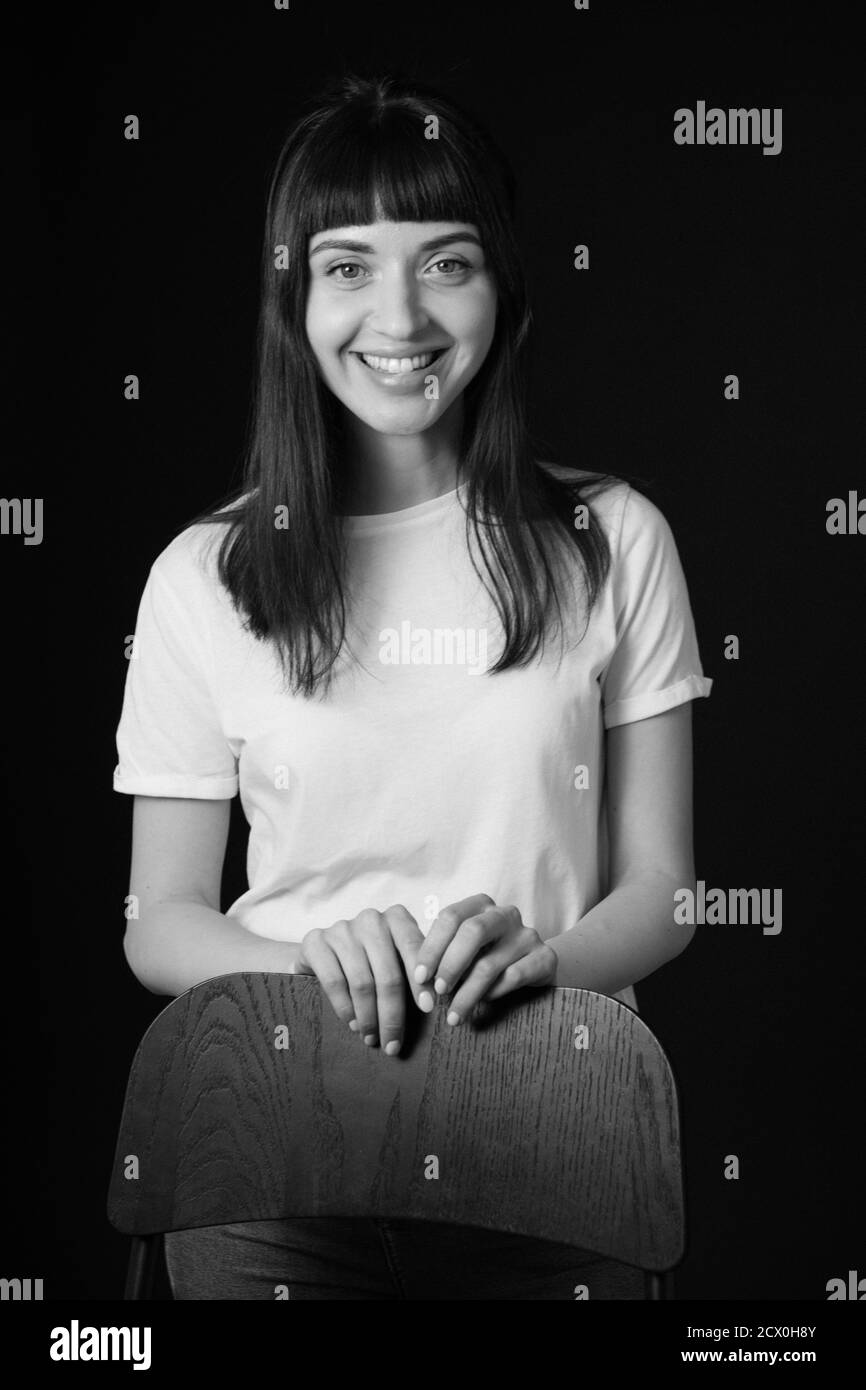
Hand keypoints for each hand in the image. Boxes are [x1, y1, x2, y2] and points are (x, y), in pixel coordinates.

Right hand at [296, 906, 430, 1056]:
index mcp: (397, 918)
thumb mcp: (396, 959)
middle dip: (392, 1014)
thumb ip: (416, 972)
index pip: (414, 949)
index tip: (428, 1008)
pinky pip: (334, 982)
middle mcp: (371, 919)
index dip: (421, 981)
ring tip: (372, 1038)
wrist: (322, 951)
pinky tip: (353, 1024)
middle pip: (388, 974)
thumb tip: (436, 1008)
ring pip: (362, 982)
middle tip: (393, 1043)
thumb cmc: (370, 960)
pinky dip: (345, 1008)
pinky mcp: (315, 942)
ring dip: (369, 1017)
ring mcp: (342, 929)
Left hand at [412, 893, 556, 1024]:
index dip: (431, 948)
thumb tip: (418, 981)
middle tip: (438, 992)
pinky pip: (514, 977)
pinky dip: (493, 994)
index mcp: (480, 904)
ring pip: (490, 963)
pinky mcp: (545, 957)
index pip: (450, 917)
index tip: (419, 977)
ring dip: (467, 993)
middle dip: (450, 965)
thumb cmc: (486, 957)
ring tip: (454, 1015)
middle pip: (472, 932)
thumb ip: (439, 957)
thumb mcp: (462, 951)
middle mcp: (505, 914)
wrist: (535, 966)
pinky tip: (483, 1006)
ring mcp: (527, 934)